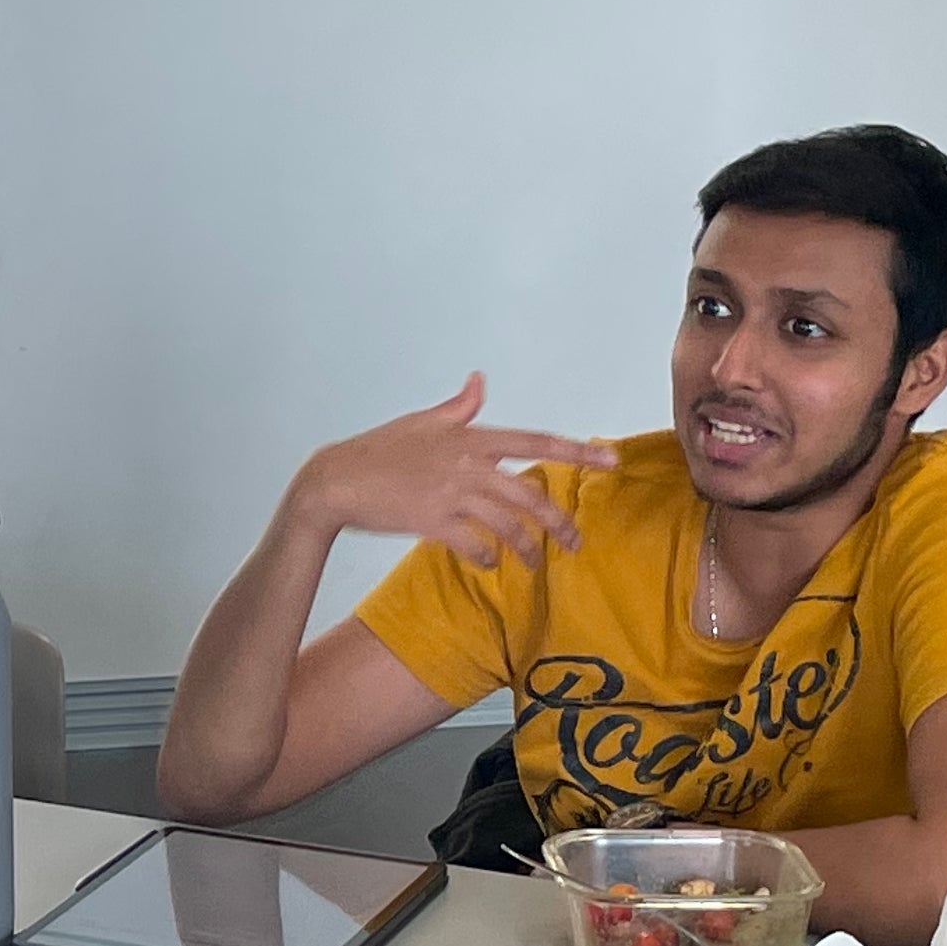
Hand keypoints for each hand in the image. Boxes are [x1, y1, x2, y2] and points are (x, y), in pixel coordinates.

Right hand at [283, 374, 616, 566]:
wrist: (335, 480)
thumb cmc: (378, 449)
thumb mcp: (421, 421)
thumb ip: (458, 406)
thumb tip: (479, 380)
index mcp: (470, 436)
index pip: (536, 441)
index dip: (578, 451)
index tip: (611, 460)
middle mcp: (467, 464)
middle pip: (530, 494)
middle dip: (558, 522)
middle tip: (576, 541)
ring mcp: (450, 494)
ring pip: (507, 524)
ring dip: (525, 548)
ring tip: (534, 561)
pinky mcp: (431, 522)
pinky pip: (474, 545)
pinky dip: (487, 558)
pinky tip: (491, 565)